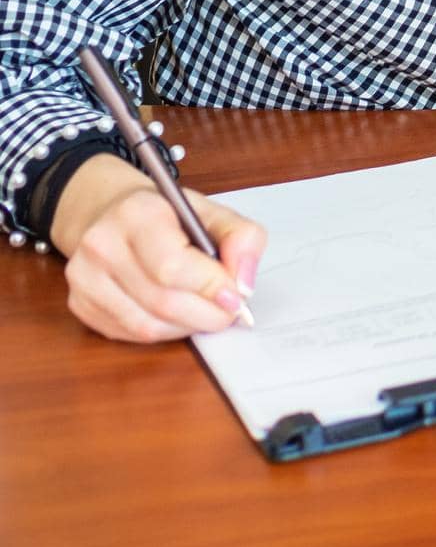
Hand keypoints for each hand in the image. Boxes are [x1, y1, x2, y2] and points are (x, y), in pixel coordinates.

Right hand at [61, 167, 266, 343]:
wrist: (112, 213)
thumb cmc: (166, 215)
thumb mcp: (210, 211)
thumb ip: (241, 238)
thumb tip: (244, 284)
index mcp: (138, 211)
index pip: (173, 265)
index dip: (210, 287)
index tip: (236, 297)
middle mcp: (103, 243)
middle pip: (162, 302)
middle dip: (206, 315)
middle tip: (228, 313)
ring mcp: (85, 277)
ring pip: (146, 326)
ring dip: (186, 327)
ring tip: (204, 312)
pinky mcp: (80, 304)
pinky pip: (129, 335)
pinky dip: (162, 332)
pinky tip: (175, 315)